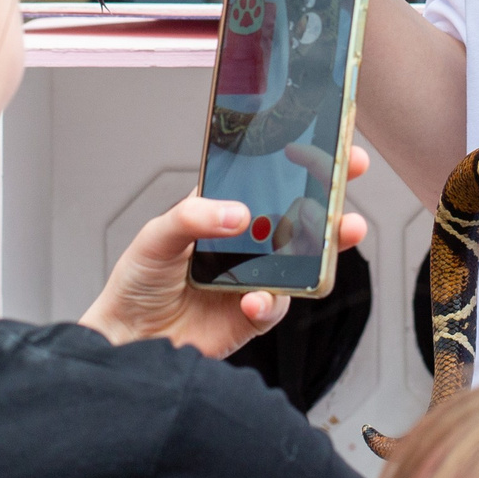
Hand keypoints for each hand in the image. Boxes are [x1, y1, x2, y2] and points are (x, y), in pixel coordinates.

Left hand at [80, 146, 370, 356]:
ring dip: (326, 245)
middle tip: (349, 173)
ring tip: (334, 234)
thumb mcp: (156, 235)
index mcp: (225, 210)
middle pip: (300, 212)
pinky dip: (270, 301)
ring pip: (306, 257)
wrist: (129, 339)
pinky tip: (253, 299)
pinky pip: (277, 304)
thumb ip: (192, 217)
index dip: (301, 157)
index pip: (269, 178)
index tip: (327, 138)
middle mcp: (248, 241)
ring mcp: (256, 276)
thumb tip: (237, 214)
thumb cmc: (139, 281)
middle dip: (332, 190)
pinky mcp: (255, 314)